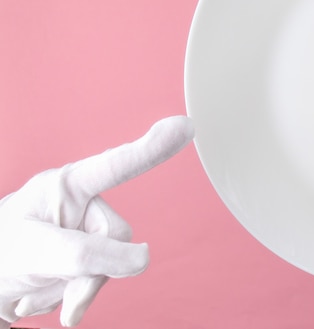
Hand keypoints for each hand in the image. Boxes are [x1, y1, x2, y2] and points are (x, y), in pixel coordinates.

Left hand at [0, 116, 193, 326]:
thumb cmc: (0, 254)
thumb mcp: (34, 252)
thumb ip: (86, 254)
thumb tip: (142, 259)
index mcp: (68, 185)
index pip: (117, 164)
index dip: (152, 147)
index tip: (185, 125)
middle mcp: (83, 203)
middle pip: (119, 234)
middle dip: (90, 267)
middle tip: (51, 281)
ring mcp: (86, 230)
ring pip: (115, 262)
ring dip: (77, 289)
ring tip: (38, 290)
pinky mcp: (87, 256)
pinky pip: (101, 279)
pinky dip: (75, 298)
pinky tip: (45, 295)